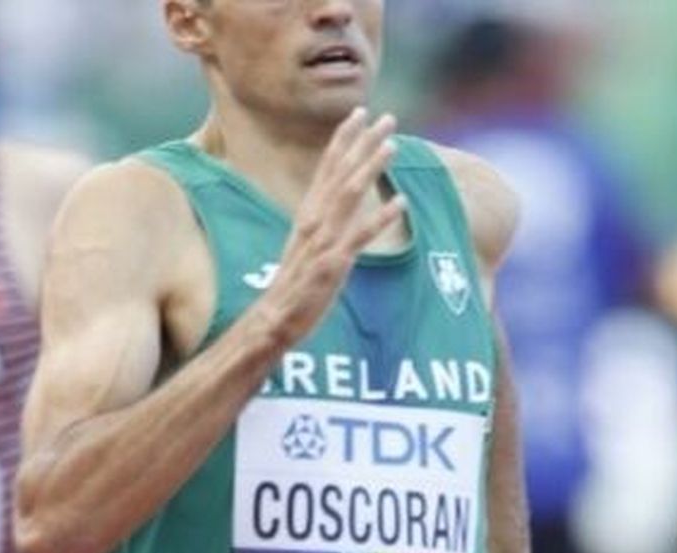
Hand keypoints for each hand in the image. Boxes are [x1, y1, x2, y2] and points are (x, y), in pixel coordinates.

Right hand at [258, 108, 406, 343]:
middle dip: (364, 142)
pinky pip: (360, 235)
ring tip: (394, 145)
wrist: (276, 316)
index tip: (361, 112)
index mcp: (309, 212)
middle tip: (388, 117)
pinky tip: (400, 202)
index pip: (326, 165)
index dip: (344, 138)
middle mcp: (315, 219)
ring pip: (350, 195)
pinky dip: (380, 217)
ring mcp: (324, 239)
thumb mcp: (309, 243)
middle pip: (341, 172)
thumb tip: (340, 202)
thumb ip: (324, 220)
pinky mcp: (334, 262)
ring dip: (371, 168)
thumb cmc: (296, 283)